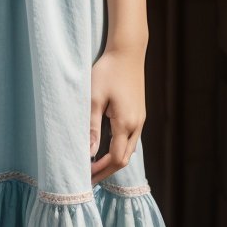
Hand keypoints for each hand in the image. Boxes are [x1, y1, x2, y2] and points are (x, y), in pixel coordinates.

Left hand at [89, 48, 145, 185]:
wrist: (127, 50)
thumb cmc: (108, 70)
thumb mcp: (95, 97)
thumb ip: (92, 126)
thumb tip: (90, 153)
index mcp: (126, 123)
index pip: (116, 159)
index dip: (101, 170)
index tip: (86, 175)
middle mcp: (137, 124)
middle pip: (125, 158)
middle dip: (107, 169)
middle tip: (89, 176)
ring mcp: (140, 118)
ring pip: (129, 148)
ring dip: (114, 159)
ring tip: (95, 163)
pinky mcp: (139, 111)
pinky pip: (131, 137)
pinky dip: (119, 147)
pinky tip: (106, 145)